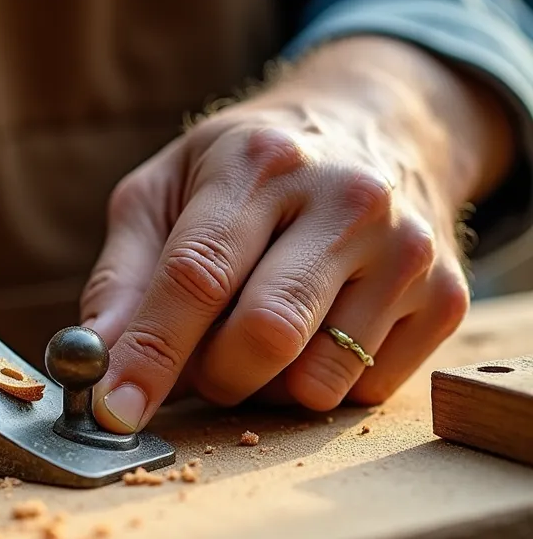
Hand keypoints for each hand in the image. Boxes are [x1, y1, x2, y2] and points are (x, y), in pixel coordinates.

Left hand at [79, 37, 513, 431]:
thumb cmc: (246, 170)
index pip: (196, 275)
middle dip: (211, 375)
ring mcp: (407, 249)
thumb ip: (121, 275)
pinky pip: (362, 391)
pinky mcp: (447, 297)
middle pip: (263, 336)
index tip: (112, 411)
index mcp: (260, 162)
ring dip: (265, 385)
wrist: (375, 126)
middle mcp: (347, 198)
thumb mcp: (164, 190)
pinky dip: (319, 383)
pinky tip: (318, 328)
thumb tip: (91, 359)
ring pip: (316, 380)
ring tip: (260, 329)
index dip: (149, 354)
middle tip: (198, 360)